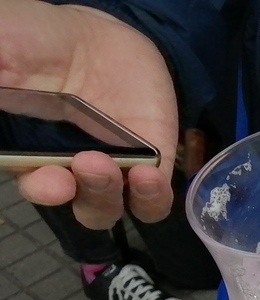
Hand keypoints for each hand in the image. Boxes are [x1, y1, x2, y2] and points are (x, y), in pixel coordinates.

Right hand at [0, 0, 177, 227]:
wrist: (97, 38)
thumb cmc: (39, 44)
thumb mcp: (7, 49)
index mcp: (27, 153)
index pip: (31, 183)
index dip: (40, 189)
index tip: (46, 180)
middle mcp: (66, 172)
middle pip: (69, 203)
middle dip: (70, 193)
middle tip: (77, 166)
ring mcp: (110, 173)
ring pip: (105, 209)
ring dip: (106, 196)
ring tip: (107, 166)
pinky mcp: (149, 169)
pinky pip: (152, 203)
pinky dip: (152, 198)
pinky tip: (148, 176)